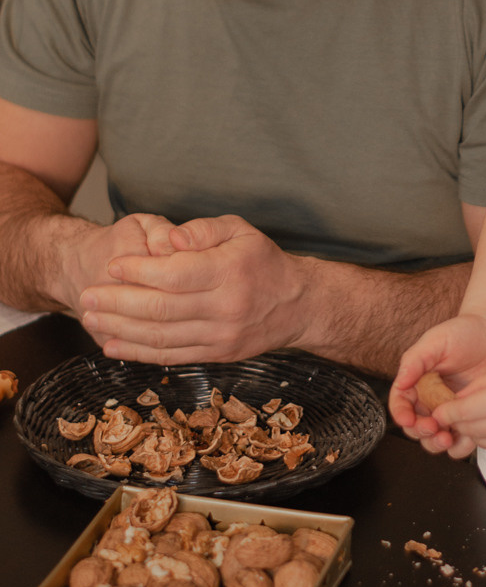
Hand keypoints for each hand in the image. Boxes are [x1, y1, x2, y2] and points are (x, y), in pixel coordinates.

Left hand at [79, 214, 303, 363]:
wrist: (298, 305)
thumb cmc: (263, 261)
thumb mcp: (240, 229)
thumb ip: (203, 229)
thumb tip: (170, 240)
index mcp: (230, 271)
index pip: (175, 274)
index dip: (139, 271)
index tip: (112, 265)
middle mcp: (226, 306)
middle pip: (162, 309)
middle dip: (118, 303)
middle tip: (86, 296)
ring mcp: (221, 335)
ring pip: (162, 337)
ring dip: (121, 330)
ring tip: (91, 319)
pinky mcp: (217, 355)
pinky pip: (171, 356)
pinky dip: (139, 353)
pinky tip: (113, 345)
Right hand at [389, 311, 485, 458]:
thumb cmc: (465, 332)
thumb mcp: (437, 340)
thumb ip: (416, 359)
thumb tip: (401, 382)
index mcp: (418, 382)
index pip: (401, 403)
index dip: (401, 414)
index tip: (408, 419)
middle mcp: (431, 399)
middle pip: (416, 426)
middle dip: (420, 432)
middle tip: (433, 428)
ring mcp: (450, 411)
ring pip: (435, 438)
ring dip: (436, 443)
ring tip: (447, 438)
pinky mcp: (470, 418)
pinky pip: (461, 441)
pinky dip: (460, 446)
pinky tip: (467, 437)